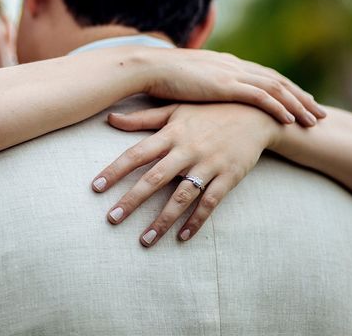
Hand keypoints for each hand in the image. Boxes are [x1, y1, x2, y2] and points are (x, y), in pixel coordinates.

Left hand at [92, 103, 279, 245]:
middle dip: (131, 201)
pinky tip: (182, 237)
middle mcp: (187, 149)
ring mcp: (208, 164)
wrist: (255, 113)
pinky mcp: (228, 176)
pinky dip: (196, 221)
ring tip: (144, 241)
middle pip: (154, 179)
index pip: (136, 154)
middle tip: (111, 220)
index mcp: (171, 133)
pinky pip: (210, 202)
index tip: (95, 187)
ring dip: (162, 220)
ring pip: (181, 196)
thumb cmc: (208, 111)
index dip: (115, 170)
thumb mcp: (175, 109)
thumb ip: (142, 118)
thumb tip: (109, 118)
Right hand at [143, 48, 324, 126]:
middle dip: (300, 96)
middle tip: (318, 111)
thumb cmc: (160, 78)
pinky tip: (290, 120)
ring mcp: (231, 74)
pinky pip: (260, 96)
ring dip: (297, 104)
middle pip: (276, 80)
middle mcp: (234, 66)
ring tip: (313, 120)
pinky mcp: (226, 84)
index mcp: (225, 65)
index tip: (299, 101)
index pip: (263, 76)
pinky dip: (278, 107)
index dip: (284, 89)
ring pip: (275, 88)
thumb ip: (199, 88)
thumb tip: (201, 101)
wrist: (148, 68)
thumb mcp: (186, 82)